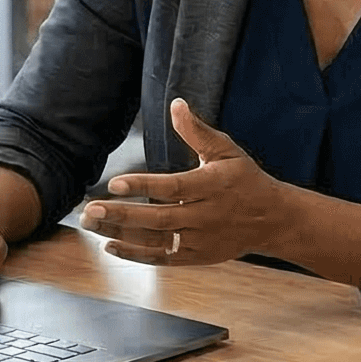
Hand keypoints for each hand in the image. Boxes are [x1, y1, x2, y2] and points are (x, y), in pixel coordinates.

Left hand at [82, 99, 295, 266]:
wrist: (272, 221)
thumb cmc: (245, 180)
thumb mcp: (227, 151)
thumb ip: (198, 131)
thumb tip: (176, 104)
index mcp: (212, 187)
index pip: (174, 188)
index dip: (144, 186)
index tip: (115, 183)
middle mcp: (205, 217)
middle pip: (158, 219)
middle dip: (121, 215)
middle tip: (88, 210)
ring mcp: (200, 240)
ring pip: (155, 240)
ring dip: (120, 233)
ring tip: (90, 224)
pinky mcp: (196, 257)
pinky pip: (161, 257)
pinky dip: (135, 254)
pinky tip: (109, 244)